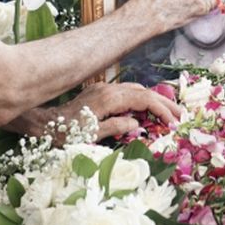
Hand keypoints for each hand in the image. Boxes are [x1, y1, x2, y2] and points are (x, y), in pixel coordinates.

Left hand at [6, 82, 180, 138]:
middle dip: (164, 103)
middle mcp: (109, 90)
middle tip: (180, 116)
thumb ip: (115, 127)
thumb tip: (135, 123)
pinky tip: (146, 109)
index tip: (173, 123)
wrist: (43, 122)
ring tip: (168, 113)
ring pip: (137, 90)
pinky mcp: (101, 93)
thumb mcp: (90, 135)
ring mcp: (104, 89)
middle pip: (144, 92)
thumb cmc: (64, 132)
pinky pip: (128, 92)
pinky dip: (142, 99)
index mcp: (109, 99)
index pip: (144, 100)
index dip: (161, 110)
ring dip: (154, 100)